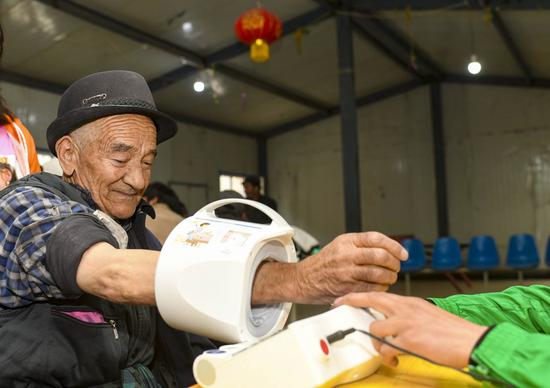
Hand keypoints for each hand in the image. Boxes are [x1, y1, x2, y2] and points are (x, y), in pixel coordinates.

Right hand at [295, 232, 407, 303]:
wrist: (305, 279)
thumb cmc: (325, 263)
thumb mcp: (341, 245)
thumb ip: (362, 245)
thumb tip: (390, 249)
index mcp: (347, 241)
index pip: (376, 239)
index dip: (394, 246)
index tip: (402, 253)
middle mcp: (347, 254)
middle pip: (381, 256)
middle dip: (394, 263)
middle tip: (396, 266)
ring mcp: (347, 271)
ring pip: (379, 273)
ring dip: (390, 276)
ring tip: (390, 276)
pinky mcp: (347, 287)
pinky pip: (372, 287)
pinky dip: (381, 287)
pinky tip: (380, 286)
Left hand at [334, 292, 488, 367]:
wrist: (471, 340)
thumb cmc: (453, 332)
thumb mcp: (428, 316)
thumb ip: (410, 316)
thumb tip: (397, 324)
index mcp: (410, 302)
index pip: (379, 294)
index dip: (359, 296)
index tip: (344, 298)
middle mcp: (405, 309)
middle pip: (370, 300)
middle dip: (351, 302)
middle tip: (338, 307)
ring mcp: (406, 323)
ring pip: (375, 329)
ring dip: (377, 344)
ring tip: (388, 353)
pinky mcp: (409, 339)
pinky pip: (386, 348)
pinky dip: (388, 357)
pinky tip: (397, 360)